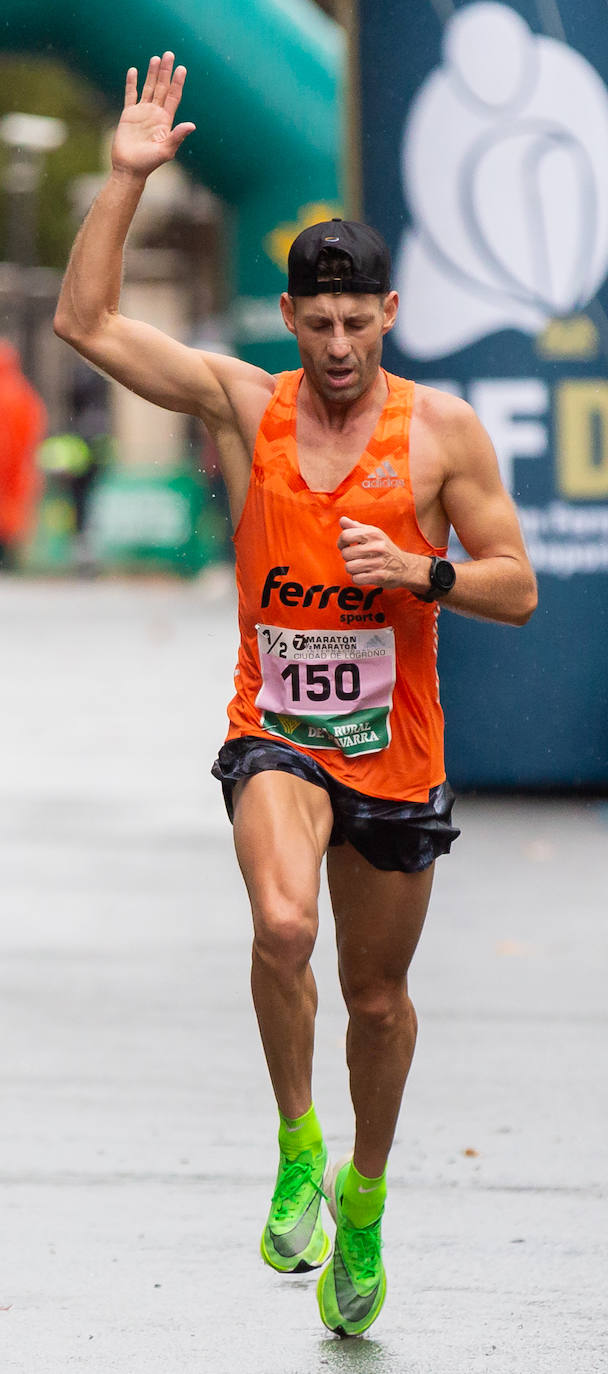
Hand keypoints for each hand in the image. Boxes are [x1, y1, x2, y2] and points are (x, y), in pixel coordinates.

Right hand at [111, 52, 195, 178]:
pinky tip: (134, 71)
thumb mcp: (166, 151)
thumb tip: (192, 125)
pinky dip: (131, 83)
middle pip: (162, 88)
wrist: (129, 169)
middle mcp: (155, 114)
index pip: (174, 97)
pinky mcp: (129, 115)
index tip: (182, 68)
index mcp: (166, 121)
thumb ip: (178, 136)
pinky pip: (130, 95)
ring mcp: (142, 113)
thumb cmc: (149, 163)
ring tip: (156, 58)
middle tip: (170, 54)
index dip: (178, 83)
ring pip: (148, 88)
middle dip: (166, 72)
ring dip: (152, 74)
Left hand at [337, 515, 426, 590]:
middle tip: (356, 558)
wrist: (405, 567)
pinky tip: (365, 574)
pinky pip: (356, 579)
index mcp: (373, 534)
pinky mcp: (380, 576)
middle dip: (348, 557)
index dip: (341, 542)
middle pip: (346, 553)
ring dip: (352, 569)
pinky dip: (358, 578)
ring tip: (360, 566)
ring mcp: (378, 562)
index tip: (345, 546)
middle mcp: (376, 547)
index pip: (346, 536)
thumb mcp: (374, 534)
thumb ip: (356, 527)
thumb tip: (342, 520)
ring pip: (349, 567)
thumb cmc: (385, 549)